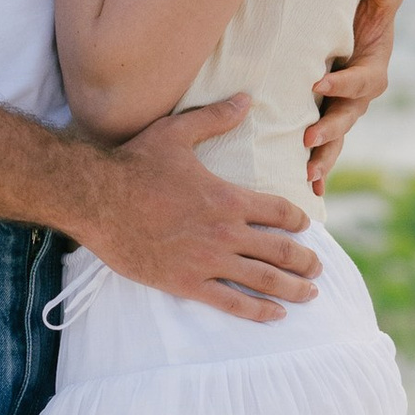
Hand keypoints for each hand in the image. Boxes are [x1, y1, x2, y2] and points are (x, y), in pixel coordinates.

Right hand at [80, 96, 319, 319]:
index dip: (298, 219)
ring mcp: (207, 261)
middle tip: (318, 267)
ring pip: (264, 280)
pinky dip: (258, 312)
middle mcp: (225, 233)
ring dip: (293, 288)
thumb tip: (245, 99)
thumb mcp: (176, 133)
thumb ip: (215, 119)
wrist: (96, 199)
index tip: (306, 226)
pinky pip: (231, 303)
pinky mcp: (186, 283)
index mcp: (228, 198)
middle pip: (281, 251)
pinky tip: (276, 316)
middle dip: (306, 260)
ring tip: (310, 294)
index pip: (280, 211)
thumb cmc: (134, 165)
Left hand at [304, 0, 401, 191]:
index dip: (343, 84)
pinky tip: (311, 192)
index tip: (319, 83)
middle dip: (330, 129)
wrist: (354, 28)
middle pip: (348, 117)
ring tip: (308, 175)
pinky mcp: (328, 120)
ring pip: (337, 140)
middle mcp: (361, 97)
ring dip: (324, 158)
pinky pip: (326, 150)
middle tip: (309, 137)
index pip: (360, 80)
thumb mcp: (377, 0)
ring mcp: (345, 112)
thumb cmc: (365, 12)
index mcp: (373, 70)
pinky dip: (321, 171)